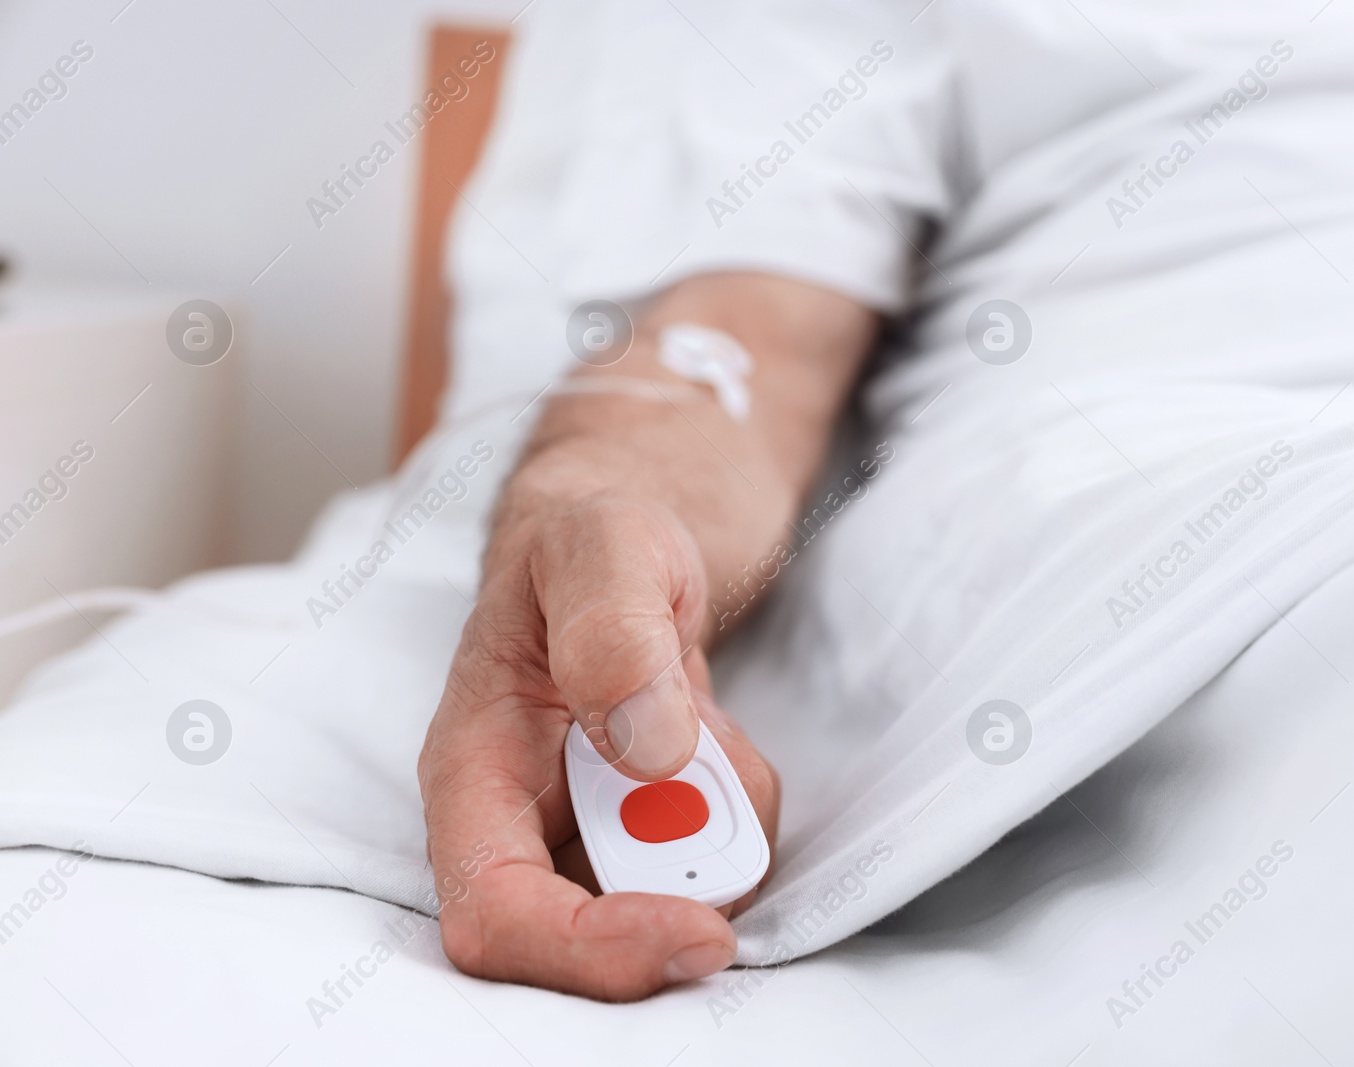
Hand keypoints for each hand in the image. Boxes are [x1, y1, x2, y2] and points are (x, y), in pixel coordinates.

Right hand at [418, 492, 779, 1000]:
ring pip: (670, 898)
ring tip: (711, 720)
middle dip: (683, 878)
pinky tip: (718, 731)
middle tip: (720, 772)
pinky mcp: (655, 817)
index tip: (695, 930)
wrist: (640, 507)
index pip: (495, 913)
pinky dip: (744, 809)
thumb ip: (613, 632)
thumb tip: (646, 752)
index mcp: (475, 765)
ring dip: (724, 829)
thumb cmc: (598, 521)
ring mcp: (594, 821)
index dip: (588, 951)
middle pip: (593, 927)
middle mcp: (525, 811)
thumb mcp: (604, 541)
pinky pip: (717, 859)